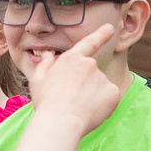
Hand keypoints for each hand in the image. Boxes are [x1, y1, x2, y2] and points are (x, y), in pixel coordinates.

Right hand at [22, 20, 123, 135]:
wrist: (61, 122)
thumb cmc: (46, 103)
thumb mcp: (37, 81)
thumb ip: (44, 66)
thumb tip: (49, 56)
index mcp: (71, 59)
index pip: (89, 43)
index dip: (101, 34)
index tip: (110, 27)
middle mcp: (89, 64)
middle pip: (91, 74)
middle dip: (86, 85)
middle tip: (72, 101)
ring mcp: (102, 78)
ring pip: (100, 87)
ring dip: (93, 96)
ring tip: (79, 110)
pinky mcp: (113, 92)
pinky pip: (110, 98)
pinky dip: (104, 105)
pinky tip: (91, 113)